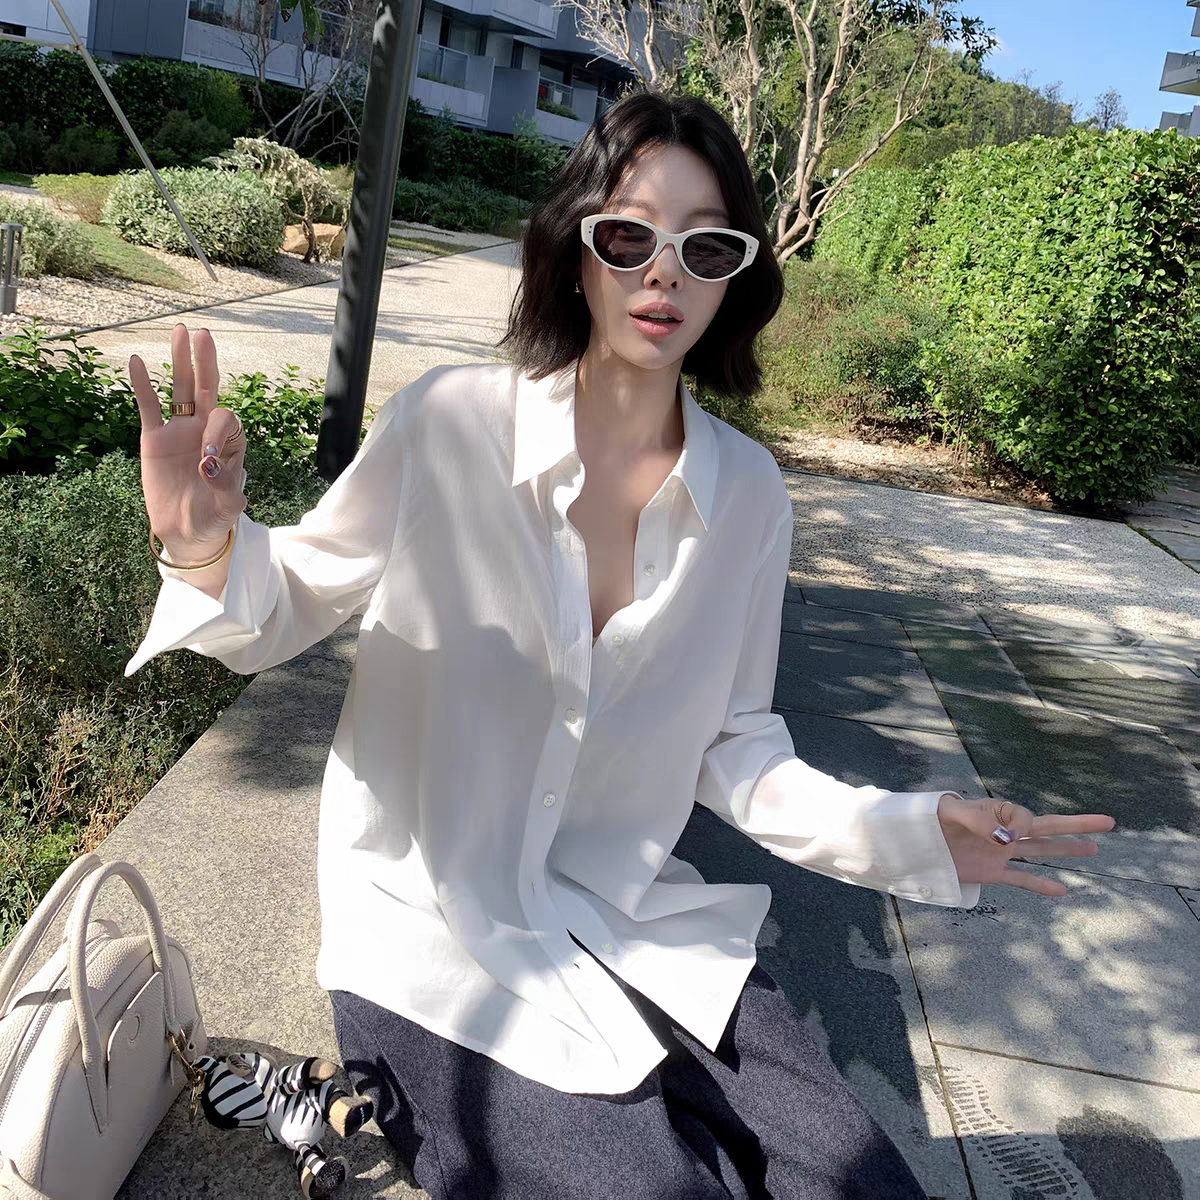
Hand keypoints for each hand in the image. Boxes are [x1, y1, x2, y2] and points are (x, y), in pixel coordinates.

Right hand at [131, 323, 247, 555]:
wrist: (187, 532)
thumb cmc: (214, 518)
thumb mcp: (226, 508)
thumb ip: (224, 487)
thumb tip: (206, 464)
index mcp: (229, 444)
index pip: (225, 420)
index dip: (216, 432)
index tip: (205, 462)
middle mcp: (205, 431)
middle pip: (207, 389)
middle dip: (206, 363)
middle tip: (204, 335)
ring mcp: (180, 431)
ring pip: (180, 389)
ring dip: (180, 362)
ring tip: (180, 332)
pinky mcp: (155, 439)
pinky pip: (148, 407)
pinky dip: (143, 385)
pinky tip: (137, 361)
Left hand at [937, 794, 1115, 896]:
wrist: (913, 841)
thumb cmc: (930, 819)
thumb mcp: (949, 813)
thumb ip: (978, 820)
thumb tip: (1007, 839)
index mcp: (996, 812)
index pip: (1026, 819)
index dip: (1021, 827)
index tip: (1004, 837)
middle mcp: (1004, 831)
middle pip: (1047, 827)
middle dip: (1076, 826)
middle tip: (1108, 822)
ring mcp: (1001, 853)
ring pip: (1041, 851)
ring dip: (1067, 850)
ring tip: (1094, 849)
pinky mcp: (991, 872)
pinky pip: (1021, 879)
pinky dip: (1041, 886)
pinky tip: (1062, 890)